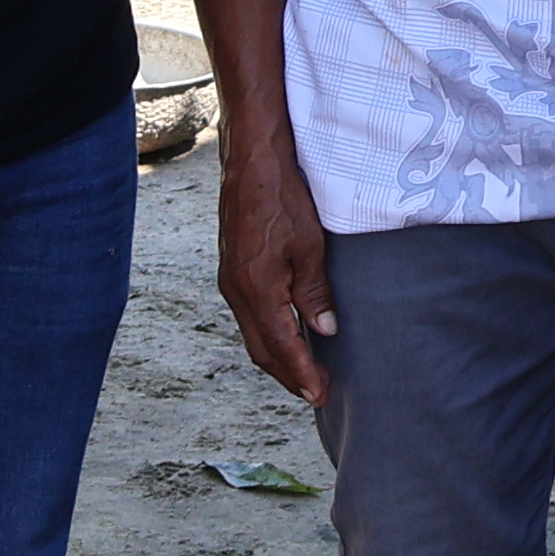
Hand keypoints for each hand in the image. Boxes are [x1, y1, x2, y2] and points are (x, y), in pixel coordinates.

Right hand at [218, 122, 338, 406]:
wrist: (251, 160)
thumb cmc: (282, 197)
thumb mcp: (309, 245)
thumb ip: (314, 292)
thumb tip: (324, 331)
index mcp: (255, 288)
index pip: (280, 345)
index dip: (301, 374)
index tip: (320, 394)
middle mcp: (236, 290)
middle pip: (261, 349)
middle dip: (288, 375)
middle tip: (316, 393)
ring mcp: (230, 281)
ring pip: (253, 334)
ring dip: (278, 357)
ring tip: (305, 373)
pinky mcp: (232, 270)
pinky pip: (249, 316)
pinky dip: (268, 335)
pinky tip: (287, 336)